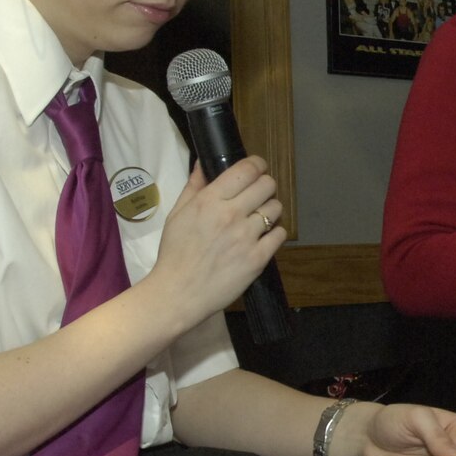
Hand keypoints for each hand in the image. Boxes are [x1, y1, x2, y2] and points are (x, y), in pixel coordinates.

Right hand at [146, 158, 283, 328]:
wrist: (179, 292)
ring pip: (276, 208)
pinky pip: (280, 234)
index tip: (257, 169)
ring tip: (259, 218)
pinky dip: (274, 233)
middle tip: (258, 195)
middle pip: (267, 185)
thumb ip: (194, 187)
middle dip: (265, 186)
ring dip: (270, 210)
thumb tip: (203, 163)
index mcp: (209, 201)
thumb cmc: (175, 253)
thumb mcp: (177, 215)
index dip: (257, 165)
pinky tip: (262, 237)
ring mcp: (246, 237)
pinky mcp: (258, 258)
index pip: (247, 170)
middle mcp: (231, 215)